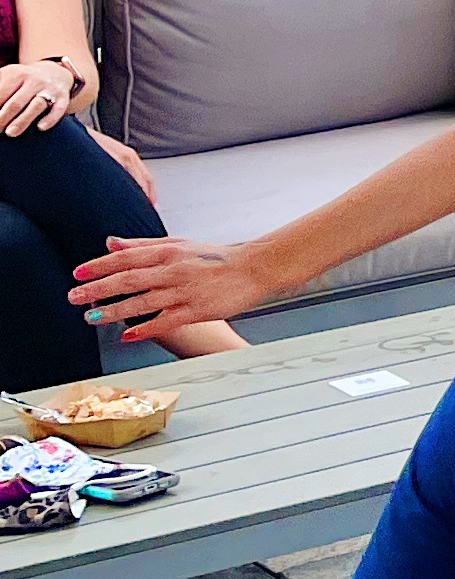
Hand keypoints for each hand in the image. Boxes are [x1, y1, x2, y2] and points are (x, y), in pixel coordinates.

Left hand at [0, 58, 73, 135]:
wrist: (54, 73)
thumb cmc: (22, 82)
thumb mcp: (6, 78)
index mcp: (15, 73)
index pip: (0, 94)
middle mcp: (33, 79)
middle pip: (15, 102)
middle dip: (2, 118)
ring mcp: (49, 88)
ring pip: (36, 106)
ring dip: (23, 121)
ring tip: (10, 133)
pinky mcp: (63, 97)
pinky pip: (58, 109)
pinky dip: (50, 118)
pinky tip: (40, 127)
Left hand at [70, 235, 273, 342]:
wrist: (255, 268)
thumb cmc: (217, 258)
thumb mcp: (180, 243)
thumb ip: (143, 245)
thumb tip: (110, 243)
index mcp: (169, 251)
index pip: (127, 258)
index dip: (100, 266)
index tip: (78, 274)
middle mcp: (175, 270)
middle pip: (129, 280)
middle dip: (98, 289)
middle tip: (75, 297)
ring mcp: (186, 291)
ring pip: (144, 301)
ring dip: (115, 311)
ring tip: (92, 317)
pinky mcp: (198, 310)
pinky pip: (167, 320)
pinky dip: (147, 328)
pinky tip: (129, 335)